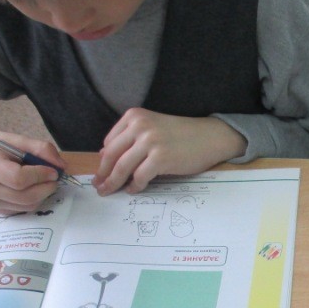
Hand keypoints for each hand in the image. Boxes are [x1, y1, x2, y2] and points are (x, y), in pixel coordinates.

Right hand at [0, 129, 62, 213]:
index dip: (40, 176)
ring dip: (43, 195)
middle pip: (25, 197)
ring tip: (43, 181)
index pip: (18, 179)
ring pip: (27, 206)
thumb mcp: (14, 140)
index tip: (53, 170)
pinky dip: (34, 200)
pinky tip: (31, 188)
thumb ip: (40, 149)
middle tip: (54, 177)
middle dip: (46, 188)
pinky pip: (22, 210)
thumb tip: (62, 166)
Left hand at [93, 109, 246, 195]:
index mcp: (134, 116)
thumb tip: (105, 156)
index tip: (101, 173)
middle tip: (98, 186)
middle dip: (102, 174)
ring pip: (122, 168)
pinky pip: (139, 177)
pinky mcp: (161, 158)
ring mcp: (150, 141)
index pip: (109, 142)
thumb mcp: (152, 128)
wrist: (210, 137)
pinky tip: (133, 190)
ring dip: (113, 183)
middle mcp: (140, 126)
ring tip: (109, 191)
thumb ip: (131, 138)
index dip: (103, 160)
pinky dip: (134, 186)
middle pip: (111, 155)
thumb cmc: (182, 135)